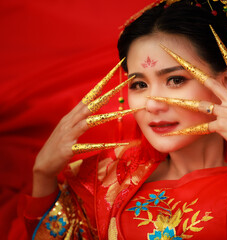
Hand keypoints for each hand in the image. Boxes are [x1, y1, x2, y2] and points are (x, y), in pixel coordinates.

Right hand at [32, 60, 132, 195]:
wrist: (43, 164)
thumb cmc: (60, 144)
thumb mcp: (70, 127)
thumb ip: (81, 116)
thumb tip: (94, 105)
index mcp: (72, 116)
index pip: (88, 97)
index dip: (100, 86)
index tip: (113, 74)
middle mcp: (70, 122)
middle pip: (90, 105)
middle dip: (106, 95)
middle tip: (122, 85)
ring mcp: (69, 134)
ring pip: (88, 122)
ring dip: (105, 117)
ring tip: (120, 112)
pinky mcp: (69, 148)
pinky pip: (88, 146)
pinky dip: (102, 145)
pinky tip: (115, 145)